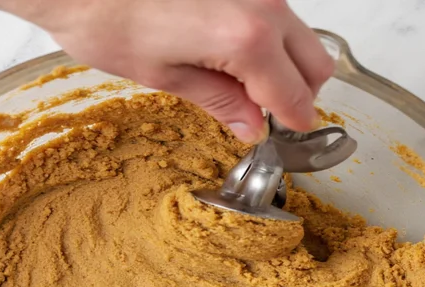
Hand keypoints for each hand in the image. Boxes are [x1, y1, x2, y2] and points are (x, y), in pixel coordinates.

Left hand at [0, 0, 333, 142]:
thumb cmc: (108, 18)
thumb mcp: (166, 77)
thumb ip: (221, 101)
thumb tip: (251, 126)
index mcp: (246, 39)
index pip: (295, 95)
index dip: (293, 123)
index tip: (286, 135)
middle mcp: (263, 4)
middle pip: (316, 62)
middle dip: (299, 94)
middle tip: (266, 113)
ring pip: (300, 34)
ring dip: (285, 64)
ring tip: (242, 82)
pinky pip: (276, 12)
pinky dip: (269, 38)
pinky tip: (232, 51)